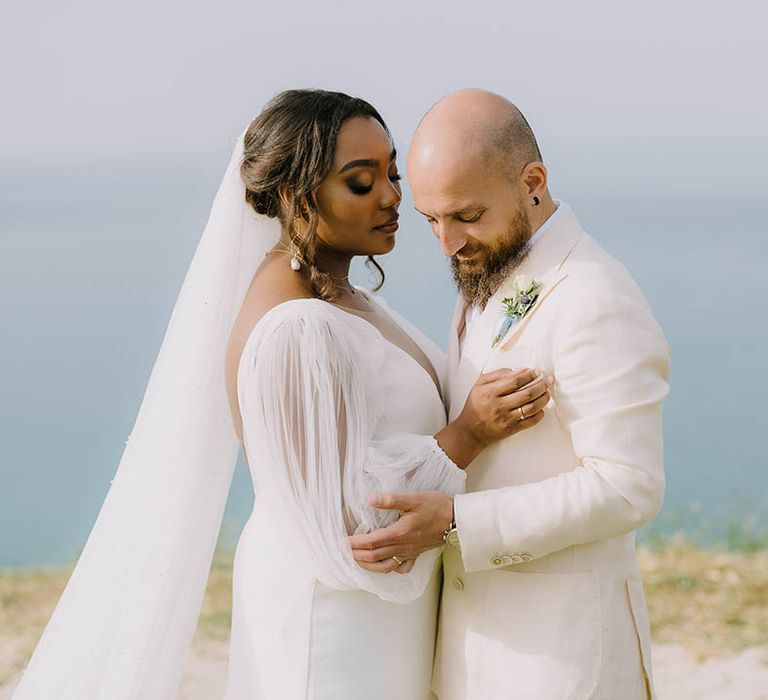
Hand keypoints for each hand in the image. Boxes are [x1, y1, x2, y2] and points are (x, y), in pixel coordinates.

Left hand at [348, 491, 453, 572]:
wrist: (457, 519)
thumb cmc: (436, 506)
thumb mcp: (413, 498)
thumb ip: (391, 500)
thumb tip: (371, 500)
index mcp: (399, 533)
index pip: (372, 541)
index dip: (356, 542)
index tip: (344, 541)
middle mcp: (403, 546)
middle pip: (375, 556)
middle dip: (357, 555)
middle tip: (344, 551)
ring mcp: (410, 552)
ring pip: (385, 566)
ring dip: (369, 565)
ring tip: (357, 560)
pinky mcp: (417, 554)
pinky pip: (401, 568)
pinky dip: (390, 569)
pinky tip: (384, 565)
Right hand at [435, 368, 552, 467]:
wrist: (471, 430)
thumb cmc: (476, 404)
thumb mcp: (480, 385)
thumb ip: (498, 374)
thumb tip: (519, 370)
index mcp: (490, 392)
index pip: (515, 381)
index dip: (529, 375)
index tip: (536, 371)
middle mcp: (499, 406)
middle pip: (527, 393)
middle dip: (541, 385)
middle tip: (548, 379)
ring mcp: (506, 419)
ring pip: (532, 407)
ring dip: (543, 398)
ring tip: (547, 392)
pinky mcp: (512, 429)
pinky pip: (531, 421)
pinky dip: (540, 414)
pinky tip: (541, 408)